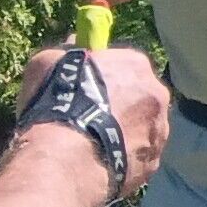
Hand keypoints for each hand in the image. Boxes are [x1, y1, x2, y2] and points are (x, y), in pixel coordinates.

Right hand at [20, 45, 169, 200]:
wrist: (66, 158)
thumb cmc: (55, 105)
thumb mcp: (47, 64)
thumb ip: (65, 51)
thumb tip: (75, 42)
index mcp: (136, 65)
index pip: (124, 64)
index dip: (103, 77)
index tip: (86, 89)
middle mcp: (157, 94)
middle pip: (137, 97)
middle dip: (117, 106)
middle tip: (88, 120)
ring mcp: (159, 130)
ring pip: (140, 128)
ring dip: (122, 133)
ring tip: (91, 146)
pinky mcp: (153, 163)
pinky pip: (138, 157)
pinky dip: (122, 159)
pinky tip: (99, 163)